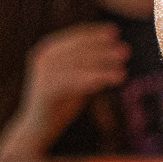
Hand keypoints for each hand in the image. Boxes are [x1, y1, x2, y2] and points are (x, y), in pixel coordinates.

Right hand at [0, 22, 128, 159]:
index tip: (114, 32)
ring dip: (102, 64)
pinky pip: (75, 81)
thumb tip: (113, 50)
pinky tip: (113, 79)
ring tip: (123, 67)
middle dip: (102, 48)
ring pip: (78, 64)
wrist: (37, 129)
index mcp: (47, 51)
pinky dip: (96, 78)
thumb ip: (87, 64)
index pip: (73, 37)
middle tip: (125, 51)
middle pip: (78, 50)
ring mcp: (42, 74)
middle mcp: (42, 59)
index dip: (94, 33)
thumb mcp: (75, 79)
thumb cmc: (59, 103)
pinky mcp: (45, 90)